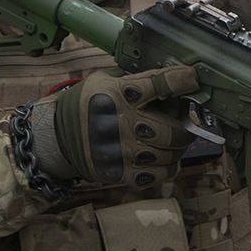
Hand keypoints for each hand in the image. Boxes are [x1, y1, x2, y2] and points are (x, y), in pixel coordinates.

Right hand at [36, 65, 199, 189]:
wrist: (57, 137)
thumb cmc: (88, 103)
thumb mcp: (105, 80)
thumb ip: (136, 79)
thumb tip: (175, 75)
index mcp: (118, 94)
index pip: (158, 84)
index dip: (181, 80)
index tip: (194, 77)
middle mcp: (121, 123)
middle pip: (171, 131)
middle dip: (186, 127)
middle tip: (186, 122)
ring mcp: (121, 152)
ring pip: (169, 155)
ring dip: (178, 148)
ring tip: (175, 140)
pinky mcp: (120, 173)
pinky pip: (159, 175)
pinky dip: (168, 167)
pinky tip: (165, 157)